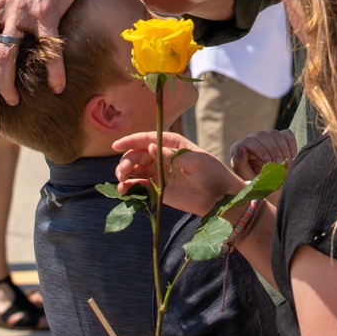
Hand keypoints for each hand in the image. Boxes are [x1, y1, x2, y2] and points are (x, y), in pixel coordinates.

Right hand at [114, 131, 241, 215]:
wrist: (220, 197)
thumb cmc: (212, 173)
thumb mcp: (196, 162)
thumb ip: (172, 156)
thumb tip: (150, 147)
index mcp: (172, 144)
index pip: (148, 139)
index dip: (131, 141)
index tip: (116, 145)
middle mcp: (162, 156)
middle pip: (137, 155)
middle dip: (127, 161)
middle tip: (123, 173)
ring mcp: (159, 173)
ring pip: (134, 170)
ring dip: (124, 174)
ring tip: (122, 182)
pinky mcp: (158, 189)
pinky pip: (139, 186)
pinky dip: (129, 187)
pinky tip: (124, 191)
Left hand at [230, 128, 296, 179]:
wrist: (272, 187)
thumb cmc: (256, 184)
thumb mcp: (246, 178)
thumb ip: (240, 164)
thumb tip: (240, 148)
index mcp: (240, 148)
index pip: (248, 141)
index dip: (259, 149)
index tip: (268, 162)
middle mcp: (252, 140)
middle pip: (262, 135)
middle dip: (273, 150)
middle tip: (280, 164)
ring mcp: (266, 137)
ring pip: (274, 134)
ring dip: (282, 148)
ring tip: (286, 163)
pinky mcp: (279, 138)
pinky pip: (286, 134)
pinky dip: (291, 143)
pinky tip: (292, 155)